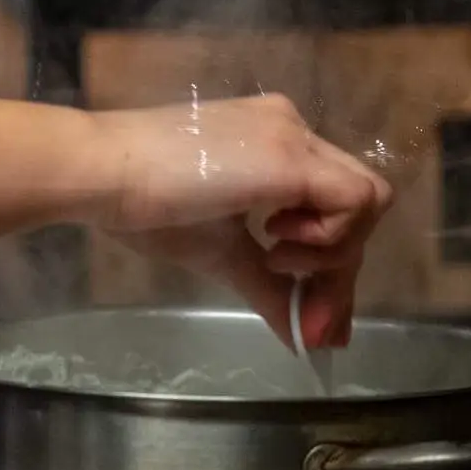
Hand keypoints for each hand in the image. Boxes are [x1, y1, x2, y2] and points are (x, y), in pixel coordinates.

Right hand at [95, 94, 391, 349]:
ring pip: (367, 200)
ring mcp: (293, 138)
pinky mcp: (291, 157)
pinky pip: (356, 201)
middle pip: (357, 205)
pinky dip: (332, 238)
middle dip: (339, 273)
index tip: (314, 319)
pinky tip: (277, 245)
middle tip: (311, 321)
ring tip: (274, 260)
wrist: (103, 173)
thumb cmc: (145, 206)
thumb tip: (303, 339)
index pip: (332, 204)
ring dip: (335, 251)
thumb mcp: (220, 252)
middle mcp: (291, 131)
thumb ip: (269, 288)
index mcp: (273, 145)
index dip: (332, 264)